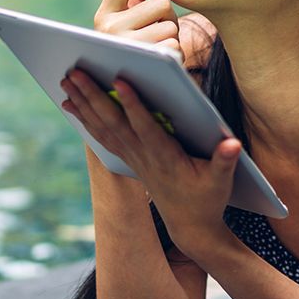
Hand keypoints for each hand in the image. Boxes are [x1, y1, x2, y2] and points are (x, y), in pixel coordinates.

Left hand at [60, 69, 239, 255]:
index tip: (119, 81)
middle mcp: (144, 156)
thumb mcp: (223, 181)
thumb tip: (233, 144)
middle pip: (114, 123)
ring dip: (83, 104)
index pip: (145, 127)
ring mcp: (133, 158)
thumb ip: (225, 160)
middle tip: (74, 72)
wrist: (190, 226)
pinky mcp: (129, 159)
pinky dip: (85, 118)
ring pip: (103, 128)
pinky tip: (71, 103)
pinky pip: (102, 136)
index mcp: (166, 157)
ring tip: (65, 81)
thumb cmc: (208, 199)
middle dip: (93, 97)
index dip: (132, 105)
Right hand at [94, 0, 181, 59]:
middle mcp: (110, 30)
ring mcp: (128, 48)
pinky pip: (176, 45)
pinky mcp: (147, 64)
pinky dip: (177, 52)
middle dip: (168, 16)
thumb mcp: (123, 23)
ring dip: (173, 35)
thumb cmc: (130, 49)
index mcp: (103, 15)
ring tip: (160, 47)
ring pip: (171, 26)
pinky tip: (165, 61)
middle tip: (161, 30)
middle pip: (160, 4)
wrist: (127, 93)